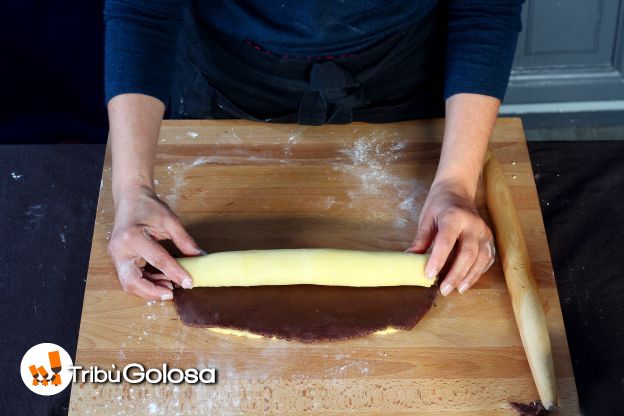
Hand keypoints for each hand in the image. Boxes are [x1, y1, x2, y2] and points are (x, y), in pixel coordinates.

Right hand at [108, 186, 200, 299]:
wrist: (131, 199)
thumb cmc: (148, 207)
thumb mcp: (170, 220)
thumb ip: (184, 240)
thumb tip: (199, 257)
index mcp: (132, 237)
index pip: (157, 260)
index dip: (175, 272)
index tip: (189, 282)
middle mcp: (120, 250)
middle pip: (132, 281)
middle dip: (152, 291)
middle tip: (172, 293)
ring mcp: (116, 256)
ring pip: (130, 283)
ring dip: (150, 289)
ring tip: (170, 286)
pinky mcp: (118, 260)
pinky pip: (131, 278)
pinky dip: (146, 283)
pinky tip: (162, 281)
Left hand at [409, 179, 494, 295]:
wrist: (457, 190)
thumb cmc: (439, 204)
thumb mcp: (426, 219)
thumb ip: (421, 240)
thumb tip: (409, 260)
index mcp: (453, 217)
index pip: (446, 241)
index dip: (437, 260)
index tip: (429, 275)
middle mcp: (472, 224)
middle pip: (467, 253)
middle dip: (456, 274)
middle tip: (444, 289)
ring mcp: (483, 231)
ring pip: (481, 258)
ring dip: (469, 277)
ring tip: (456, 289)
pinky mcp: (489, 238)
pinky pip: (487, 258)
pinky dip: (478, 272)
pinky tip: (467, 280)